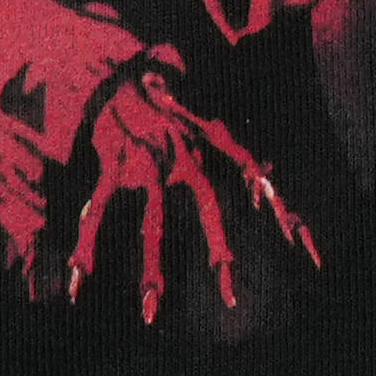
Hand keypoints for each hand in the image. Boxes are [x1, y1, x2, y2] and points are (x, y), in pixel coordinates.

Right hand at [54, 66, 313, 324]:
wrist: (114, 64)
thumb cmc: (155, 89)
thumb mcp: (195, 108)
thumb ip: (224, 139)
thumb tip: (262, 170)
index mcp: (204, 138)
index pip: (246, 162)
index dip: (270, 192)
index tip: (296, 235)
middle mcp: (181, 152)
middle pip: (208, 205)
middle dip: (219, 247)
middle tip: (229, 293)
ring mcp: (147, 160)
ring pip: (153, 220)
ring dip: (152, 266)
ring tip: (152, 310)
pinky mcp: (113, 162)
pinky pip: (100, 209)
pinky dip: (88, 244)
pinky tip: (80, 280)